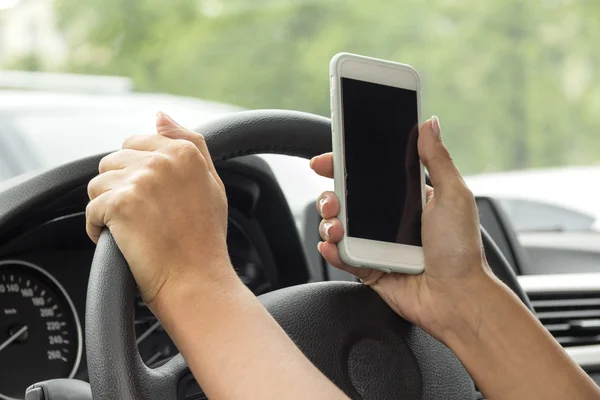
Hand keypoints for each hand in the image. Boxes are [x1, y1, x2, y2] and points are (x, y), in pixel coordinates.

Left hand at [86, 112, 234, 307]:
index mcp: (186, 152)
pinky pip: (91, 209)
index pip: (138, 143)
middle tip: (142, 216)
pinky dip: (97, 228)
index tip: (149, 197)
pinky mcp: (121, 204)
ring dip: (107, 207)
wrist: (197, 279)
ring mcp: (141, 180)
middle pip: (114, 161)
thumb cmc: (204, 238)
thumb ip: (189, 142)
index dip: (138, 173)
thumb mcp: (211, 182)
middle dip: (120, 187)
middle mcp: (163, 160)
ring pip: (98, 184)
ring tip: (131, 228)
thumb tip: (159, 115)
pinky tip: (119, 240)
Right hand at [311, 116, 493, 341]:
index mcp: (407, 198)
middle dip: (330, 196)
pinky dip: (331, 251)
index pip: (369, 174)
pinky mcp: (369, 268)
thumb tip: (429, 123)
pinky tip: (332, 246)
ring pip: (338, 226)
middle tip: (333, 201)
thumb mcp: (454, 196)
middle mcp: (389, 219)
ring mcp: (377, 244)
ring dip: (329, 223)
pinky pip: (342, 256)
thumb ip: (437, 159)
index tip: (325, 161)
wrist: (457, 298)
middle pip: (346, 199)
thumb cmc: (462, 249)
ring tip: (336, 228)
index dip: (344, 166)